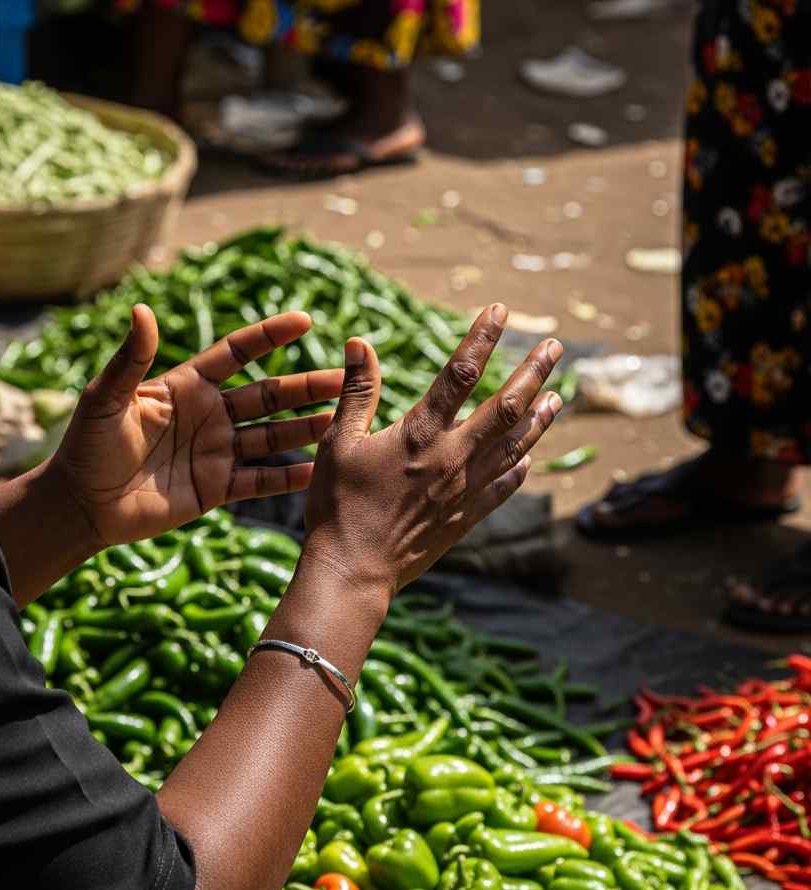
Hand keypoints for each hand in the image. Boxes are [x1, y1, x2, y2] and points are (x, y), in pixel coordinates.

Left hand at [50, 305, 341, 545]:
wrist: (82, 504)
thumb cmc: (88, 446)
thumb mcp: (106, 399)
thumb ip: (130, 359)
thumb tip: (143, 310)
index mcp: (187, 386)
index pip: (237, 354)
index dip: (269, 337)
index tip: (305, 321)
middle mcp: (209, 416)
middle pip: (268, 396)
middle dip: (306, 387)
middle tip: (345, 378)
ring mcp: (216, 452)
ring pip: (272, 436)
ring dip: (307, 428)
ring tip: (343, 418)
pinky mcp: (216, 488)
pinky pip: (260, 481)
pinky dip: (289, 477)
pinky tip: (318, 469)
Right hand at [303, 303, 562, 593]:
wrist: (354, 570)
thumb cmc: (338, 506)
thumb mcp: (339, 443)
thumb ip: (357, 392)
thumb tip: (361, 342)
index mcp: (420, 434)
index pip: (460, 373)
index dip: (482, 338)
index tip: (500, 311)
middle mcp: (452, 458)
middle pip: (506, 407)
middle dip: (534, 373)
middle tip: (555, 348)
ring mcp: (464, 490)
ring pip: (516, 447)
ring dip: (540, 419)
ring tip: (558, 397)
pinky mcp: (465, 518)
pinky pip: (504, 487)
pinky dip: (520, 468)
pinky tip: (529, 457)